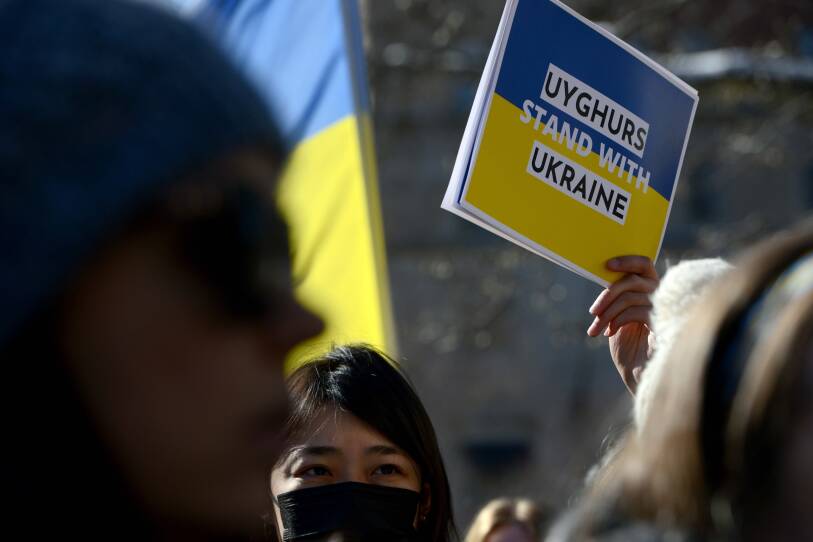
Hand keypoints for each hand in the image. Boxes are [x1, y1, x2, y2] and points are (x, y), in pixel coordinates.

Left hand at [587, 256, 658, 394]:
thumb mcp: (616, 316)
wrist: (636, 375)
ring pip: (631, 296)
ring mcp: (665, 310)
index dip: (627, 260)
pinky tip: (609, 333)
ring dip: (608, 312)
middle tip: (593, 311)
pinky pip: (638, 311)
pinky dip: (618, 320)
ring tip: (596, 328)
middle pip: (634, 279)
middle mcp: (662, 296)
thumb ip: (616, 296)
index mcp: (650, 290)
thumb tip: (604, 275)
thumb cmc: (626, 345)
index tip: (606, 265)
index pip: (644, 264)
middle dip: (609, 293)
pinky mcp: (665, 325)